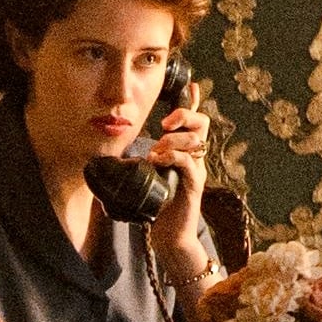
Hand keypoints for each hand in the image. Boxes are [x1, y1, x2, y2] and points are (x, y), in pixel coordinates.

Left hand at [146, 82, 211, 273]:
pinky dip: (173, 157)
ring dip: (174, 139)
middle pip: (201, 124)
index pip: (194, 121)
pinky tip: (158, 160)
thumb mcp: (147, 176)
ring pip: (196, 141)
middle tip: (164, 123)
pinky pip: (189, 163)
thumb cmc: (157, 206)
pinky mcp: (193, 186)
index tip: (191, 85)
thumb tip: (120, 151)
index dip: (193, 102)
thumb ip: (141, 160)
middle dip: (184, 115)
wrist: (168, 236)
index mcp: (185, 152)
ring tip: (157, 148)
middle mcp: (195, 158)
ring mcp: (196, 171)